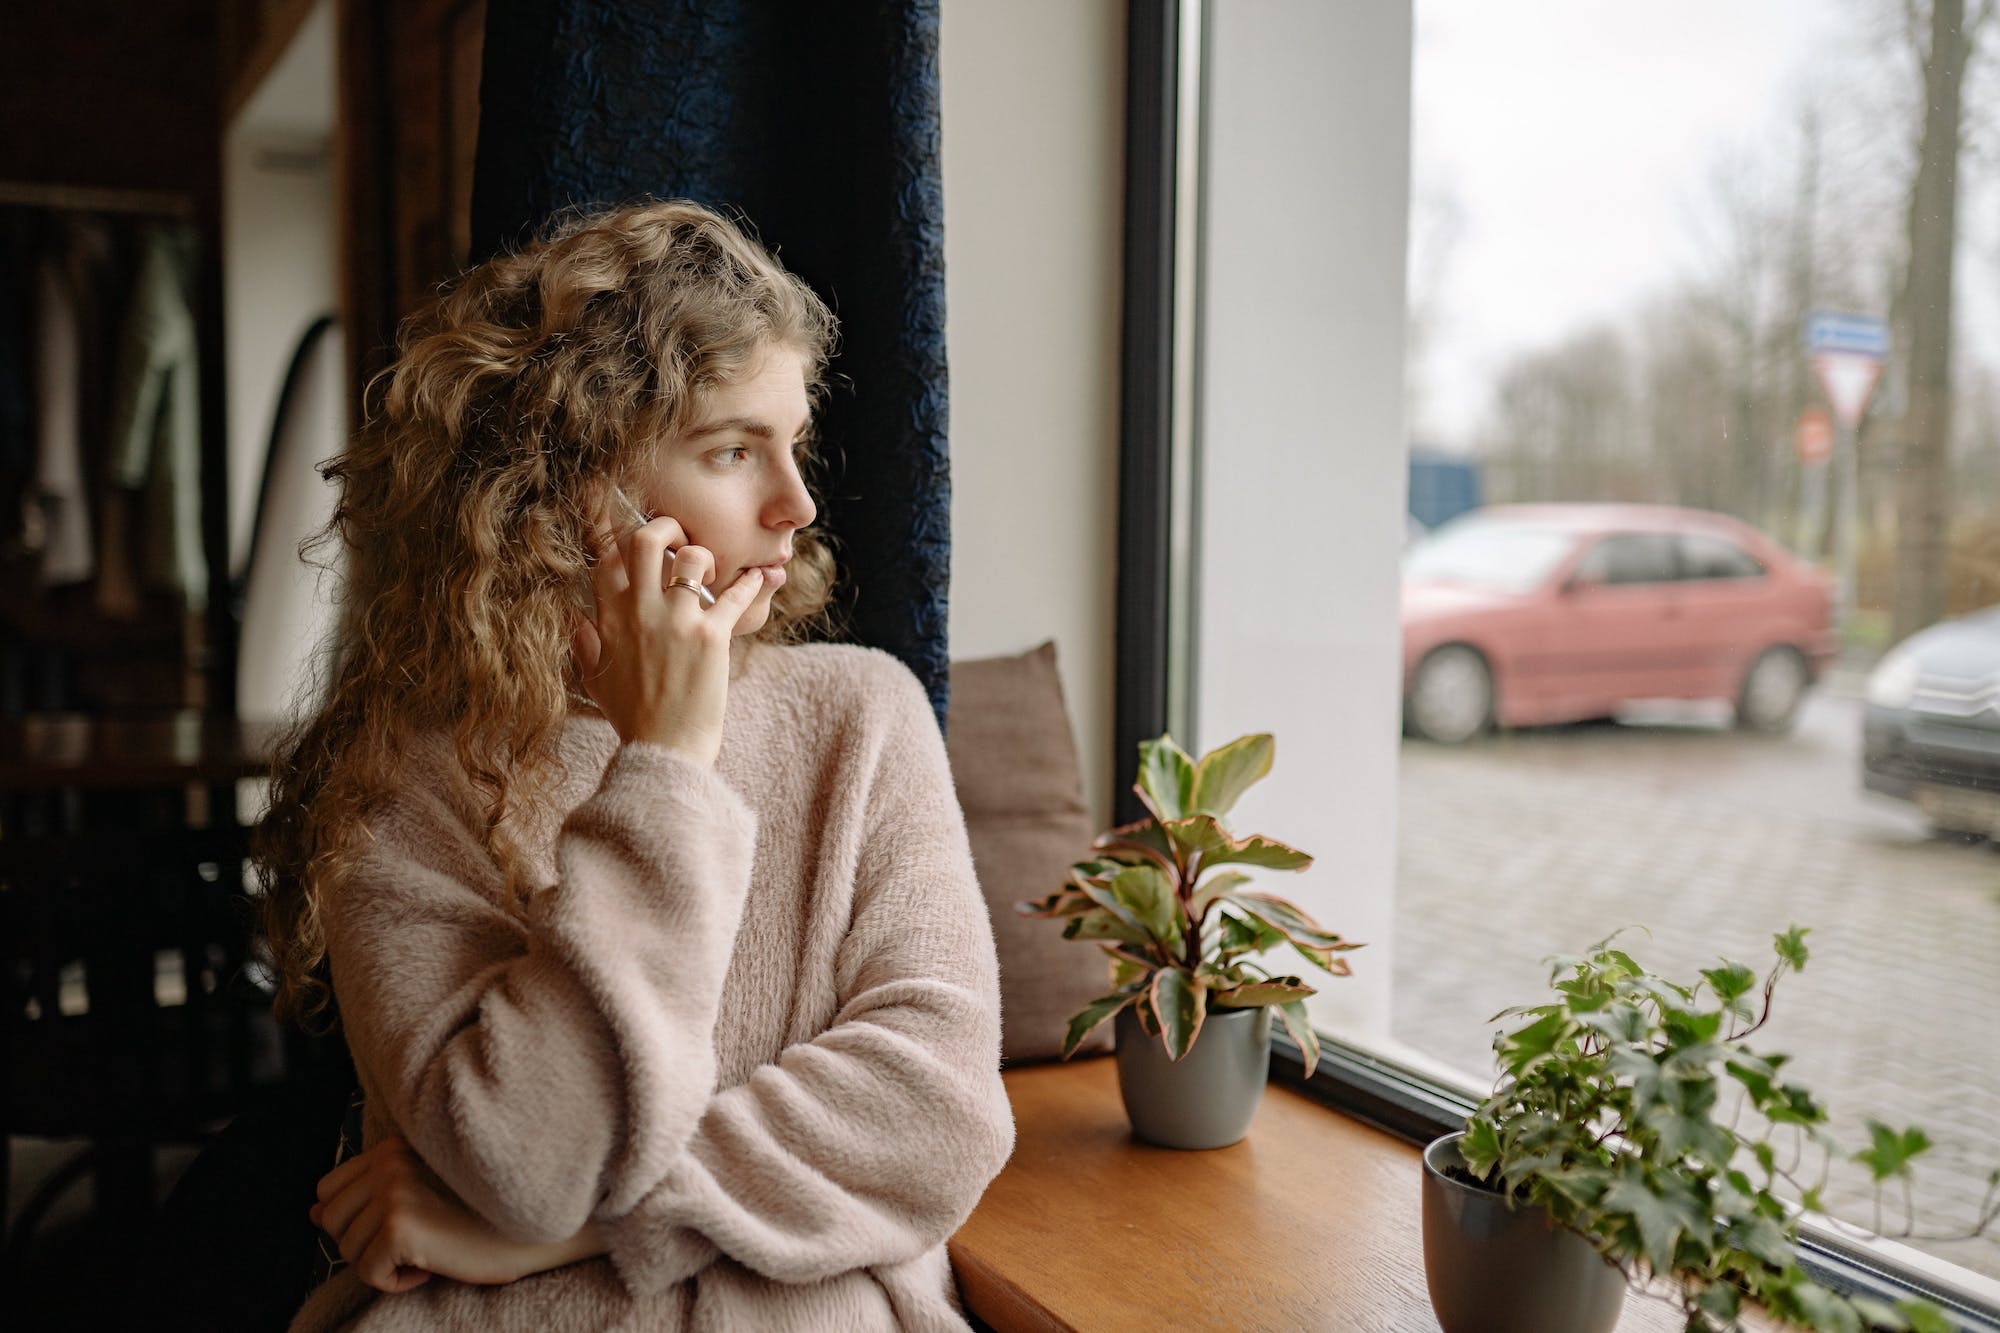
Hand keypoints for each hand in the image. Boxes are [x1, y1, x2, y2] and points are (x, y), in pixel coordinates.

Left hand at [310, 1138, 601, 1291]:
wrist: (535, 1225)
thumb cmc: (487, 1211)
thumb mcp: (423, 1191)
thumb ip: (368, 1192)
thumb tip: (311, 1213)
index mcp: (394, 1146)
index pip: (329, 1188)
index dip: (356, 1217)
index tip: (399, 1225)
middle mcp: (389, 1161)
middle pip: (329, 1220)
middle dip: (365, 1241)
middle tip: (414, 1241)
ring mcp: (392, 1191)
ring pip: (346, 1248)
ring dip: (384, 1262)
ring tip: (427, 1250)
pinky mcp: (399, 1225)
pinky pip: (368, 1272)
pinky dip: (397, 1282)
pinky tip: (432, 1266)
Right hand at [572, 508, 764, 763]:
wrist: (665, 753)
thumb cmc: (633, 718)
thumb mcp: (595, 680)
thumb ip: (586, 642)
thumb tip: (576, 615)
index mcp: (609, 619)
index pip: (602, 555)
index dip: (601, 517)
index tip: (601, 489)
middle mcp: (640, 612)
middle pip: (646, 539)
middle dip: (665, 525)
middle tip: (679, 536)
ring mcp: (676, 622)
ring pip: (692, 556)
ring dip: (706, 556)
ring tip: (712, 574)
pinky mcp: (712, 637)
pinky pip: (736, 594)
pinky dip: (752, 583)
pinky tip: (761, 579)